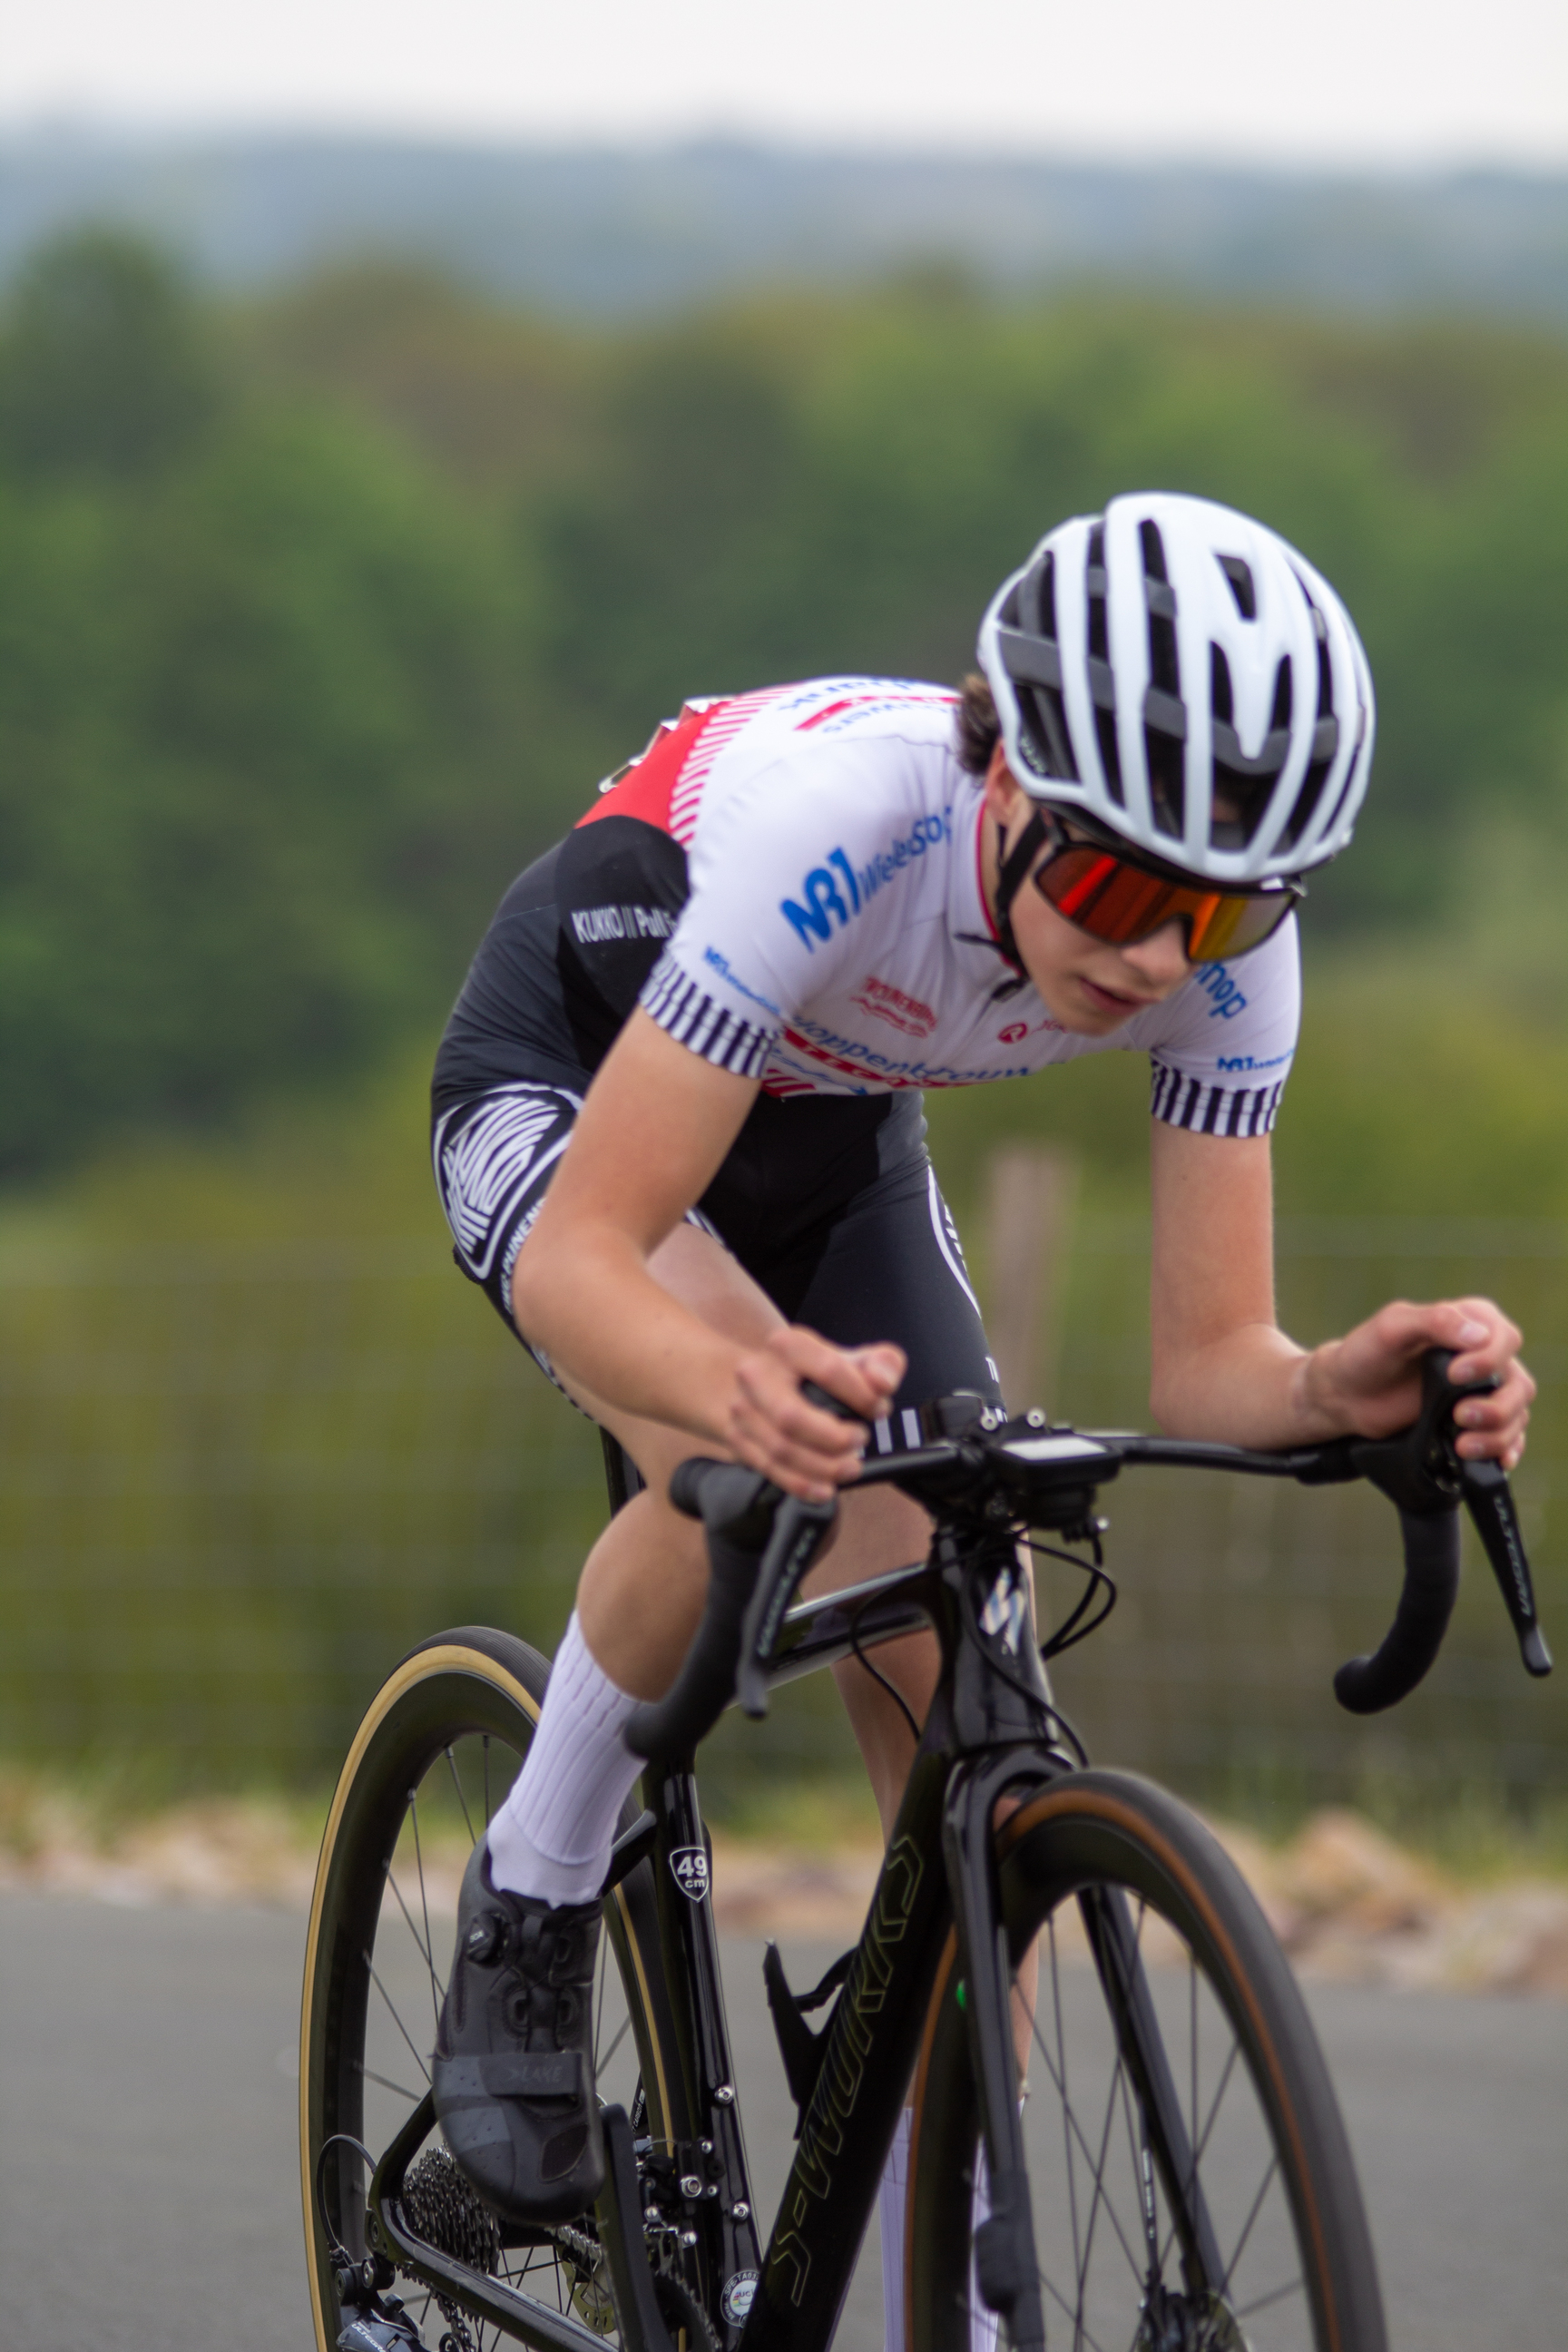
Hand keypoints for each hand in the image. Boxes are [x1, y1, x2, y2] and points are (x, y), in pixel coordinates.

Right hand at [726, 1328, 905, 1500]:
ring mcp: (742, 1408)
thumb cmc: (809, 1372)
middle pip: (792, 1417)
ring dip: (822, 1467)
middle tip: (861, 1440)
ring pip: (780, 1449)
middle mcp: (757, 1375)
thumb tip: (884, 1382)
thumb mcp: (847, 1357)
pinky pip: (768, 1469)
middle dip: (834, 1439)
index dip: (861, 1395)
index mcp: (787, 1346)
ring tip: (851, 1466)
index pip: (828, 1369)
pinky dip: (801, 1484)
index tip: (878, 1408)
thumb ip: (880, 1363)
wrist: (755, 1379)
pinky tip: (825, 1487)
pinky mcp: (737, 1437)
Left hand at [1299, 1297, 1532, 1469]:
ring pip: (1515, 1415)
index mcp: (1472, 1322)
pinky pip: (1507, 1438)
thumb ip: (1435, 1321)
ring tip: (1463, 1446)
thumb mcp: (1393, 1326)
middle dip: (1497, 1406)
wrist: (1345, 1396)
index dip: (1488, 1360)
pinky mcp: (1475, 1421)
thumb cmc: (1366, 1353)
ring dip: (1498, 1435)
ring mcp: (1482, 1391)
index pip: (1505, 1340)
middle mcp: (1485, 1356)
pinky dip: (1506, 1450)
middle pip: (1518, 1384)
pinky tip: (1495, 1461)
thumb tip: (1479, 1336)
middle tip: (1460, 1416)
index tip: (1454, 1374)